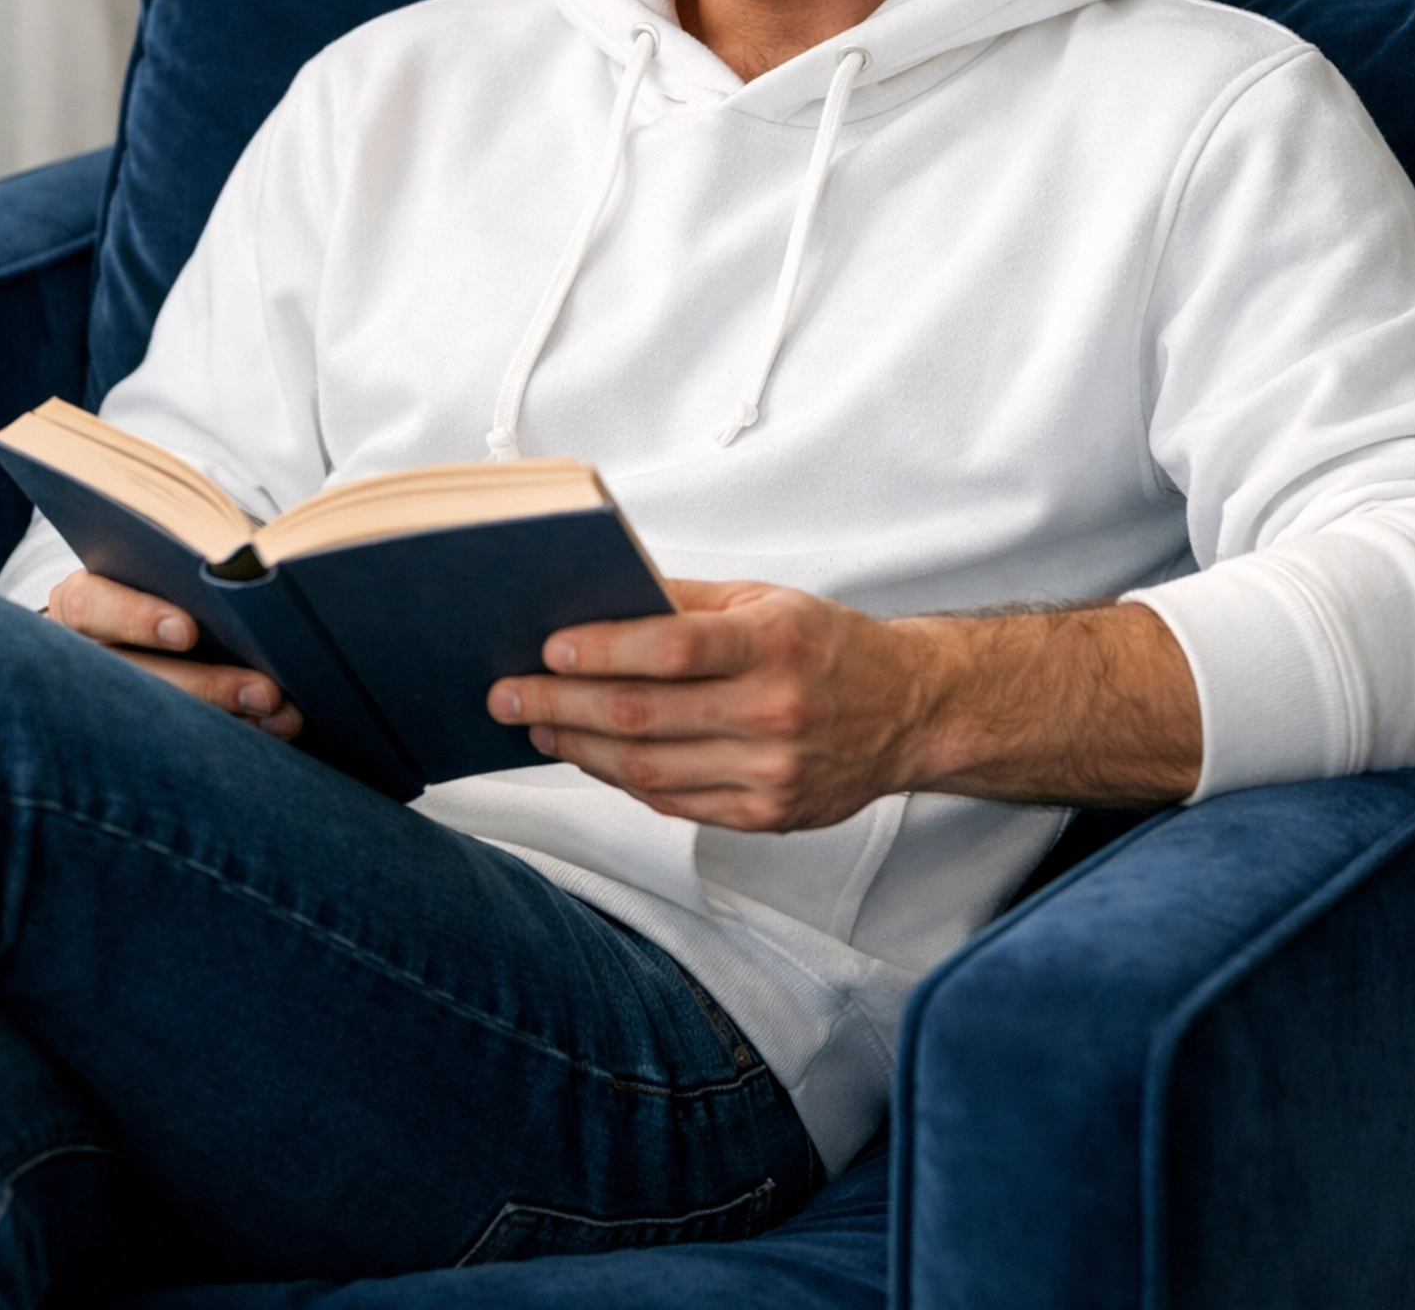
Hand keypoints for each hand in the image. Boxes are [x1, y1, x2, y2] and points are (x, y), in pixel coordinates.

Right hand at [46, 571, 301, 740]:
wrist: (157, 620)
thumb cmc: (170, 578)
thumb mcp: (172, 558)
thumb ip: (192, 561)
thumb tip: (257, 574)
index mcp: (81, 599)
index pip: (90, 606)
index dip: (137, 618)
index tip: (188, 631)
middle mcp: (84, 656)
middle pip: (133, 678)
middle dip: (205, 686)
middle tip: (265, 691)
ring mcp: (105, 702)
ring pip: (158, 720)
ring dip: (229, 720)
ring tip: (283, 715)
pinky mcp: (135, 733)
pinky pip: (178, 745)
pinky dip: (233, 736)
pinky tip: (275, 730)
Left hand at [490, 578, 950, 832]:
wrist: (908, 711)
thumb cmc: (829, 645)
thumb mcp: (767, 600)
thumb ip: (687, 602)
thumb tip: (600, 600)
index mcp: (776, 643)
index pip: (671, 647)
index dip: (601, 649)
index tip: (547, 647)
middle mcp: (775, 711)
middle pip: (644, 714)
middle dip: (560, 704)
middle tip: (506, 696)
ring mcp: (772, 771)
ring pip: (649, 768)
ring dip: (579, 748)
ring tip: (537, 727)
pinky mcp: (768, 815)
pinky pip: (674, 802)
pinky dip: (623, 780)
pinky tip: (592, 757)